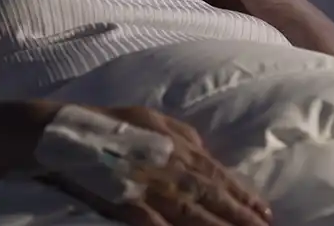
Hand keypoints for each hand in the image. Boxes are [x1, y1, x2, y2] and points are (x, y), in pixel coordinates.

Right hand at [45, 105, 272, 225]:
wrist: (67, 134)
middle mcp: (171, 169)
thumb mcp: (154, 118)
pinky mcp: (129, 207)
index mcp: (179, 148)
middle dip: (242, 218)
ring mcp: (151, 189)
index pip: (219, 176)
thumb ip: (184, 136)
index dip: (244, 196)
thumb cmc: (112, 123)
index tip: (266, 212)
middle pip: (214, 199)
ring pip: (194, 216)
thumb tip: (207, 153)